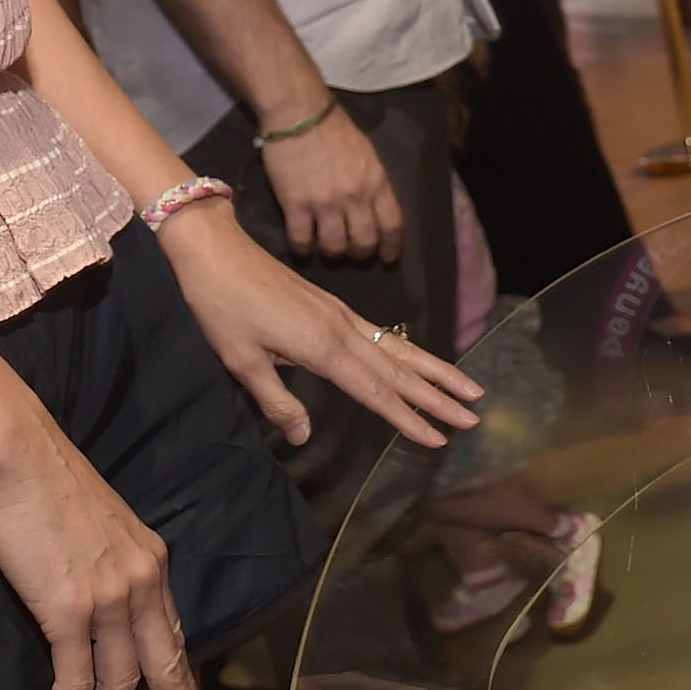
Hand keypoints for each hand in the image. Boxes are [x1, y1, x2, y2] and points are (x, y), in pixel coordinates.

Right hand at [0, 418, 208, 689]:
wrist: (21, 457)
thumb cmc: (50, 484)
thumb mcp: (105, 525)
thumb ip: (115, 563)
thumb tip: (106, 592)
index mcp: (152, 563)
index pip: (175, 633)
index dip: (186, 677)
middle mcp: (143, 585)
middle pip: (167, 667)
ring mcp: (110, 600)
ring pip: (120, 684)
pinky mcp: (69, 611)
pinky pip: (74, 681)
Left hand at [157, 203, 481, 447]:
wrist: (217, 251)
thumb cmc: (221, 307)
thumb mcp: (240, 360)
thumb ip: (276, 400)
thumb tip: (303, 436)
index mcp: (323, 348)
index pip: (376, 391)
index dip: (408, 417)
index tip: (437, 439)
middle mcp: (343, 331)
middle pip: (400, 370)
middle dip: (439, 396)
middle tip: (473, 419)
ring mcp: (343, 316)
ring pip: (400, 350)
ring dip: (436, 372)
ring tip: (470, 390)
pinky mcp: (336, 308)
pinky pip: (384, 336)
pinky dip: (410, 354)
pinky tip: (420, 364)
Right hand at [259, 104, 401, 261]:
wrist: (298, 114)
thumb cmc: (334, 129)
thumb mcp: (368, 154)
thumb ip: (374, 183)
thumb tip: (375, 209)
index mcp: (377, 182)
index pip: (392, 225)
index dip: (392, 247)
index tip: (388, 257)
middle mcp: (355, 197)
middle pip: (364, 242)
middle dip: (360, 253)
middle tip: (352, 252)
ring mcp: (324, 203)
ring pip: (334, 247)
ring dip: (332, 253)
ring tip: (327, 249)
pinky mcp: (295, 204)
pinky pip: (302, 240)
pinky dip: (303, 249)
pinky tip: (303, 247)